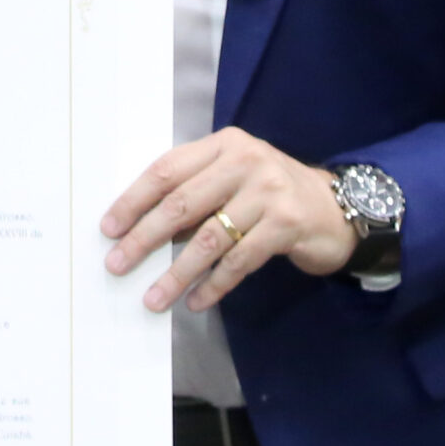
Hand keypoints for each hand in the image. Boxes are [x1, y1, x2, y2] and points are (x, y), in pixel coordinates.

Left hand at [101, 127, 357, 311]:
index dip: (134, 200)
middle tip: (118, 264)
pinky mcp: (287, 225)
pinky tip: (196, 302)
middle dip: (144, 238)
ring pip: (209, 239)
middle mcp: (245, 161)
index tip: (109, 228)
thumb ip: (196, 192)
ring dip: (177, 273)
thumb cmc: (271, 194)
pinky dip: (214, 285)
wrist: (335, 208)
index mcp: (224, 144)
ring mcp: (269, 192)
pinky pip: (239, 262)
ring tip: (154, 298)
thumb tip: (140, 229)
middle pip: (182, 204)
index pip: (167, 170)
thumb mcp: (233, 178)